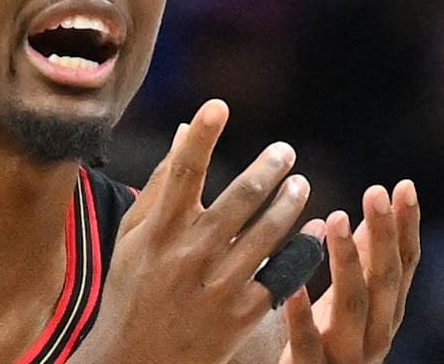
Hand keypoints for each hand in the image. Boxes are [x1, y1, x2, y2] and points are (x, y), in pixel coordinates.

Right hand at [72, 100, 312, 363]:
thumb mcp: (133, 238)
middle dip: (268, 168)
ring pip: (268, 234)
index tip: (218, 106)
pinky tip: (312, 231)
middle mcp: (188, 255)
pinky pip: (282, 274)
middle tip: (285, 150)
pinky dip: (301, 250)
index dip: (201, 137)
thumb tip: (186, 131)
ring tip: (302, 185)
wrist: (136, 361)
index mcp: (157, 232)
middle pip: (239, 199)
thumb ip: (160, 185)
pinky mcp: (241, 315)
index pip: (181, 173)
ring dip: (291, 203)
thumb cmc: (131, 289)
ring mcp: (217, 287)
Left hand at [279, 181, 420, 363]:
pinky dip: (302, 314)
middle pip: (384, 280)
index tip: (403, 185)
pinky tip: (294, 286)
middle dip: (383, 234)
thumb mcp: (344, 299)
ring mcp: (346, 356)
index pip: (403, 264)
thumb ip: (359, 262)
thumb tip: (372, 213)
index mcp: (383, 312)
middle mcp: (374, 334)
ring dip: (347, 261)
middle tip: (376, 191)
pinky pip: (307, 343)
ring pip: (353, 306)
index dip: (406, 226)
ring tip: (337, 218)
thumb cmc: (323, 344)